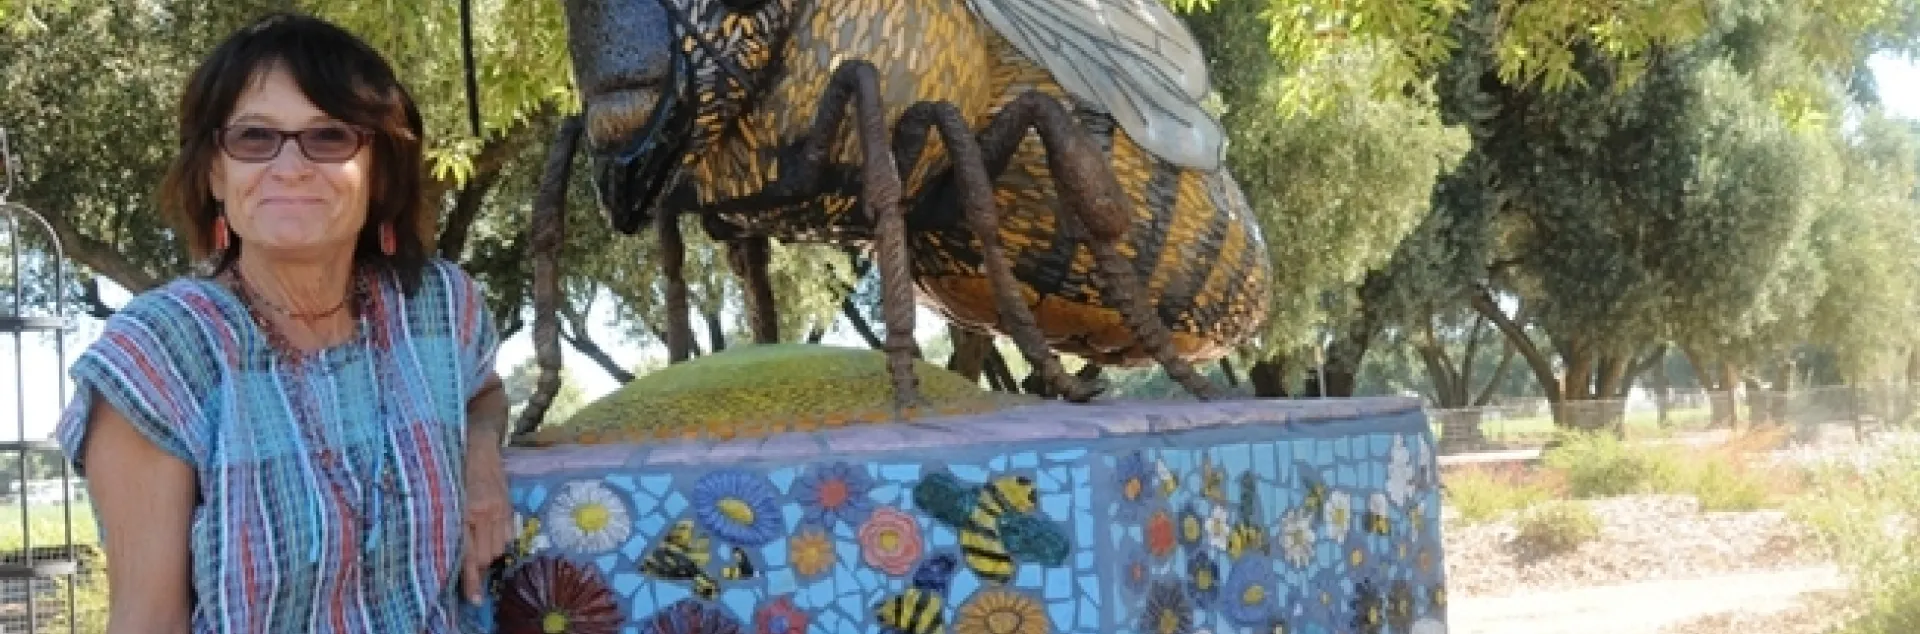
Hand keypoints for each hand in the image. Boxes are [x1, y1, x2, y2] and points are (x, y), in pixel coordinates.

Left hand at [461, 441, 510, 604]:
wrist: (476, 441)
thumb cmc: (451, 468)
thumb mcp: (444, 497)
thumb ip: (452, 524)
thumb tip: (455, 553)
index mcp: (466, 512)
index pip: (469, 555)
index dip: (471, 580)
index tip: (474, 598)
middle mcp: (485, 513)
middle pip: (487, 556)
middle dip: (478, 564)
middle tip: (469, 564)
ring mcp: (500, 509)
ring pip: (499, 548)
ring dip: (488, 551)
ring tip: (477, 542)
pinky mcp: (509, 504)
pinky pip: (508, 535)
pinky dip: (499, 539)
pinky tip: (489, 530)